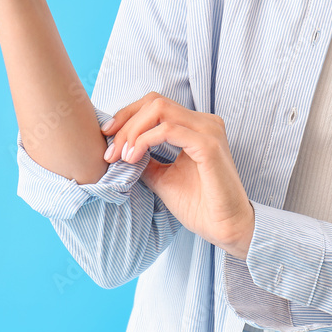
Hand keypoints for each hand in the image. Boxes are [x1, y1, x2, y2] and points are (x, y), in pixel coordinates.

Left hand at [101, 92, 254, 258]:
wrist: (224, 229)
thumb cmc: (200, 206)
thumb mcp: (162, 177)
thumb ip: (145, 159)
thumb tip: (118, 149)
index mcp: (195, 126)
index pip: (155, 105)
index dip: (127, 116)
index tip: (106, 137)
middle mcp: (204, 122)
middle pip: (154, 102)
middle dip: (125, 122)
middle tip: (110, 151)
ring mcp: (208, 130)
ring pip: (159, 110)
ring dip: (132, 131)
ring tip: (121, 156)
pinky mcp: (209, 145)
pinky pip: (168, 130)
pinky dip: (145, 140)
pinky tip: (134, 158)